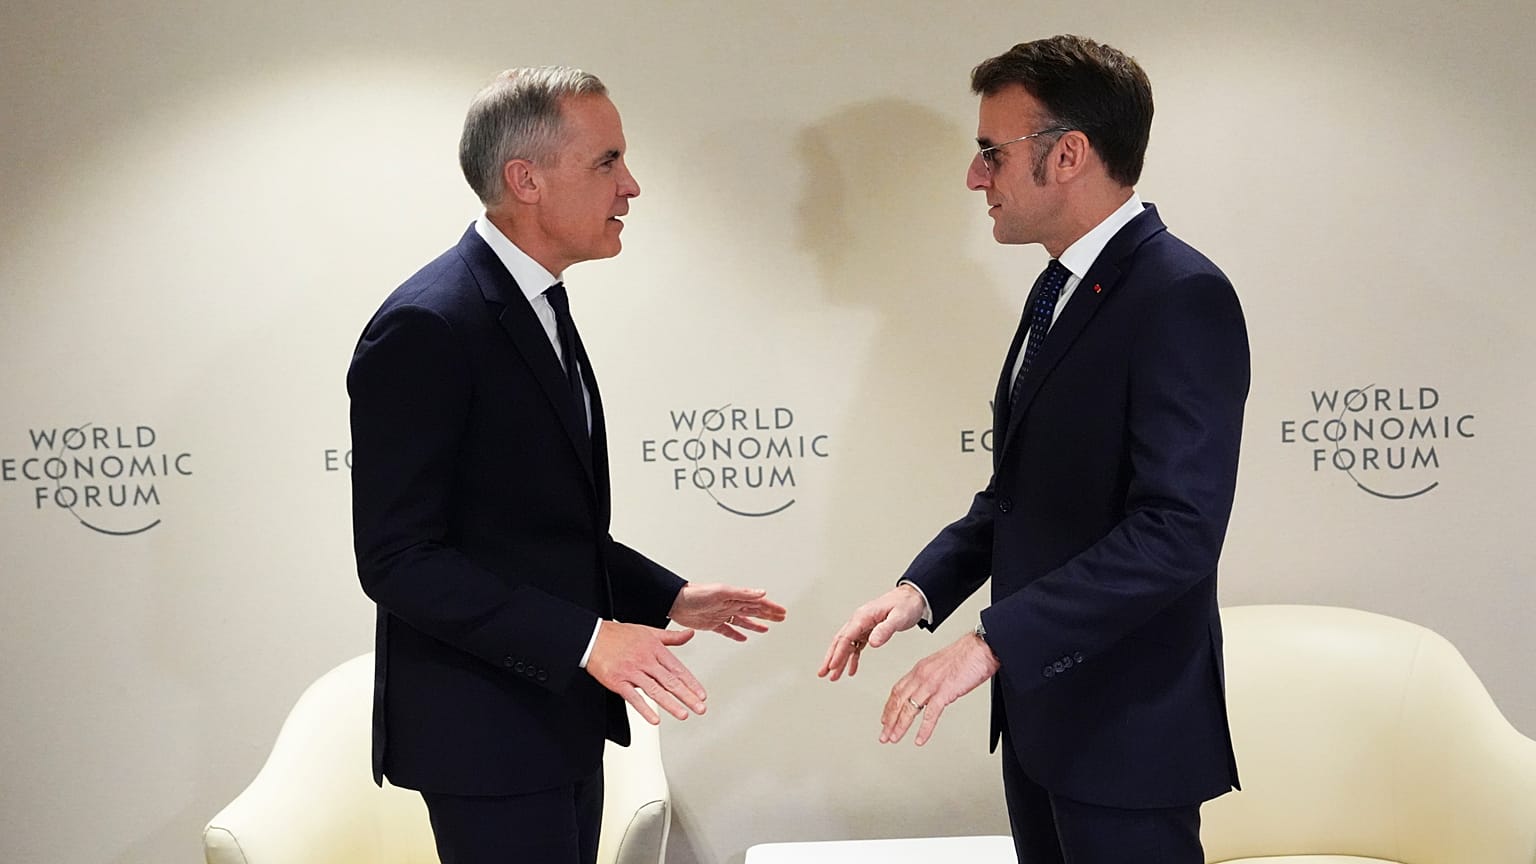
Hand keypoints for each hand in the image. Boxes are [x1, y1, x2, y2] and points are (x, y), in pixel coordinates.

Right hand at [586, 621, 706, 724]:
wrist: (592, 637)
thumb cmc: (619, 635)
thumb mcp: (649, 631)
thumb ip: (671, 637)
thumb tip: (690, 634)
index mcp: (655, 649)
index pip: (677, 669)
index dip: (691, 683)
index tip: (702, 695)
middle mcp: (645, 660)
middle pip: (669, 681)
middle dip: (687, 696)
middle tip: (700, 708)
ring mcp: (631, 671)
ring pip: (654, 690)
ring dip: (670, 704)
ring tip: (683, 714)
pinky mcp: (617, 681)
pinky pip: (633, 697)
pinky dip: (644, 709)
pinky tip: (654, 719)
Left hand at [668, 583, 786, 641]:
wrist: (674, 603)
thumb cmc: (694, 594)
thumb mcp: (721, 592)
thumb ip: (742, 593)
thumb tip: (761, 592)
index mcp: (734, 597)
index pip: (757, 603)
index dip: (770, 608)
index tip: (782, 612)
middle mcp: (729, 605)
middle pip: (753, 610)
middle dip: (768, 614)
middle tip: (781, 617)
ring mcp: (721, 614)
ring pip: (743, 620)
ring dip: (756, 624)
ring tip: (766, 628)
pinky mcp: (712, 624)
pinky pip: (728, 630)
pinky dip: (736, 634)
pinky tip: (742, 638)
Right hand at [817, 584, 926, 680]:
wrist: (914, 596)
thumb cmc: (906, 604)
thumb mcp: (898, 617)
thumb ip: (885, 630)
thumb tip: (872, 643)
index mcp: (863, 616)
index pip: (846, 637)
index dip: (838, 653)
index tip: (832, 666)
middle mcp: (860, 620)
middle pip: (840, 641)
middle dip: (831, 658)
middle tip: (823, 673)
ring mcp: (863, 625)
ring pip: (846, 645)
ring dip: (839, 660)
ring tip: (833, 676)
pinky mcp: (869, 630)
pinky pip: (856, 646)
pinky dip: (852, 658)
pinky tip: (851, 669)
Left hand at [880, 632, 999, 746]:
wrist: (982, 647)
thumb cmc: (967, 654)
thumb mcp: (941, 665)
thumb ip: (932, 678)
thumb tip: (930, 692)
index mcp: (920, 668)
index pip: (897, 690)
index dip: (889, 707)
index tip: (885, 719)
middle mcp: (922, 675)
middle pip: (899, 701)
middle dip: (889, 720)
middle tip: (884, 735)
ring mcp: (932, 684)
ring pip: (910, 709)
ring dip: (900, 726)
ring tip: (894, 739)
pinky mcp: (945, 691)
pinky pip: (931, 714)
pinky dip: (924, 729)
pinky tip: (919, 739)